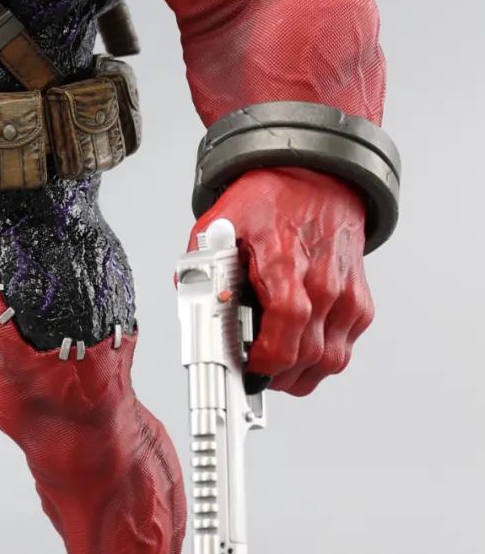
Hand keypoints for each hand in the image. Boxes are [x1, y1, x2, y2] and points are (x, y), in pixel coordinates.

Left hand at [188, 167, 374, 395]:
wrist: (316, 178)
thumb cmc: (272, 200)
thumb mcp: (221, 223)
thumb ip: (202, 266)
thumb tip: (193, 301)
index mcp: (286, 261)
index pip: (288, 322)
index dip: (269, 357)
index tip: (251, 369)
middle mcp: (323, 280)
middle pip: (309, 353)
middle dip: (278, 376)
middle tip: (256, 374)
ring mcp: (346, 293)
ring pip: (331, 360)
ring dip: (301, 374)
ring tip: (276, 369)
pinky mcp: (360, 301)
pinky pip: (344, 348)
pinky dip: (321, 359)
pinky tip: (299, 348)